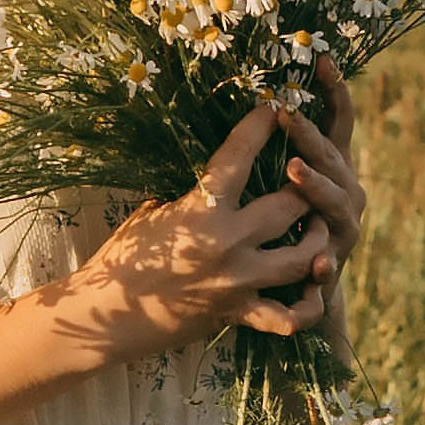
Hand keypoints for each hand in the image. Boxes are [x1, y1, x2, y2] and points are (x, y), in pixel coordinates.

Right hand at [79, 103, 336, 361]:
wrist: (107, 316)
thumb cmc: (122, 258)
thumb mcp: (150, 214)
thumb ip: (189, 198)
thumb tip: (212, 178)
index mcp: (200, 211)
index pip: (238, 156)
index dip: (258, 127)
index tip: (273, 107)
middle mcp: (226, 244)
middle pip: (290, 206)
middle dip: (305, 188)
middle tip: (308, 177)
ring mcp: (237, 283)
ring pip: (304, 259)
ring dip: (317, 241)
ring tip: (317, 228)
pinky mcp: (238, 314)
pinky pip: (288, 317)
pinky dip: (305, 307)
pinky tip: (310, 290)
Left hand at [279, 53, 364, 336]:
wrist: (298, 292)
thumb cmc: (276, 225)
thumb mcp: (276, 181)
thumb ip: (273, 146)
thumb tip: (254, 95)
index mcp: (333, 167)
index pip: (339, 123)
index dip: (334, 92)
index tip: (323, 60)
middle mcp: (346, 194)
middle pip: (334, 158)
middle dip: (312, 136)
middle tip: (289, 114)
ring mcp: (342, 232)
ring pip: (338, 205)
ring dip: (317, 186)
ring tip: (294, 170)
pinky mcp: (331, 270)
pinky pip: (331, 267)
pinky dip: (325, 267)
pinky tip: (318, 264)